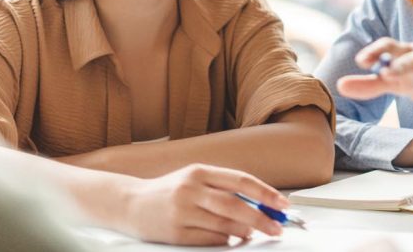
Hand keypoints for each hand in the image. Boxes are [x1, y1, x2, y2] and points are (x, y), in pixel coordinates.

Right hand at [119, 164, 289, 245]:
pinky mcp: (174, 233)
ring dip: (244, 232)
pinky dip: (225, 241)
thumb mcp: (196, 179)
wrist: (129, 203)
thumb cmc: (170, 191)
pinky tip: (231, 240)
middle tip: (277, 228)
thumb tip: (259, 205)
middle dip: (262, 218)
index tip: (283, 204)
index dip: (266, 193)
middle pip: (235, 205)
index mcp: (200, 171)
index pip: (241, 181)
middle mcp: (191, 189)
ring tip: (253, 233)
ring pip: (224, 225)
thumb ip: (224, 188)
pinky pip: (208, 240)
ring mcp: (182, 211)